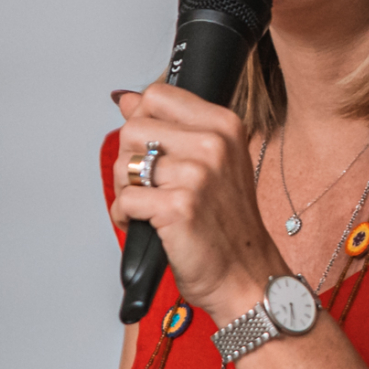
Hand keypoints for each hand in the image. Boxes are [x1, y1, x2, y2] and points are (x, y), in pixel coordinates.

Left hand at [109, 83, 282, 322]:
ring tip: (149, 205)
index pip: (157, 94)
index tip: (152, 147)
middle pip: (133, 126)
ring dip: (125, 189)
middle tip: (150, 185)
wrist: (245, 273)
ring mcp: (197, 175)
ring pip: (124, 163)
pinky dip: (125, 216)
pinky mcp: (178, 206)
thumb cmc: (226, 222)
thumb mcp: (211, 161)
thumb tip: (127, 99)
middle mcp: (213, 144)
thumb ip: (171, 126)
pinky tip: (146, 224)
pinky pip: (125, 199)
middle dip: (129, 159)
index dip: (142, 121)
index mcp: (224, 125)